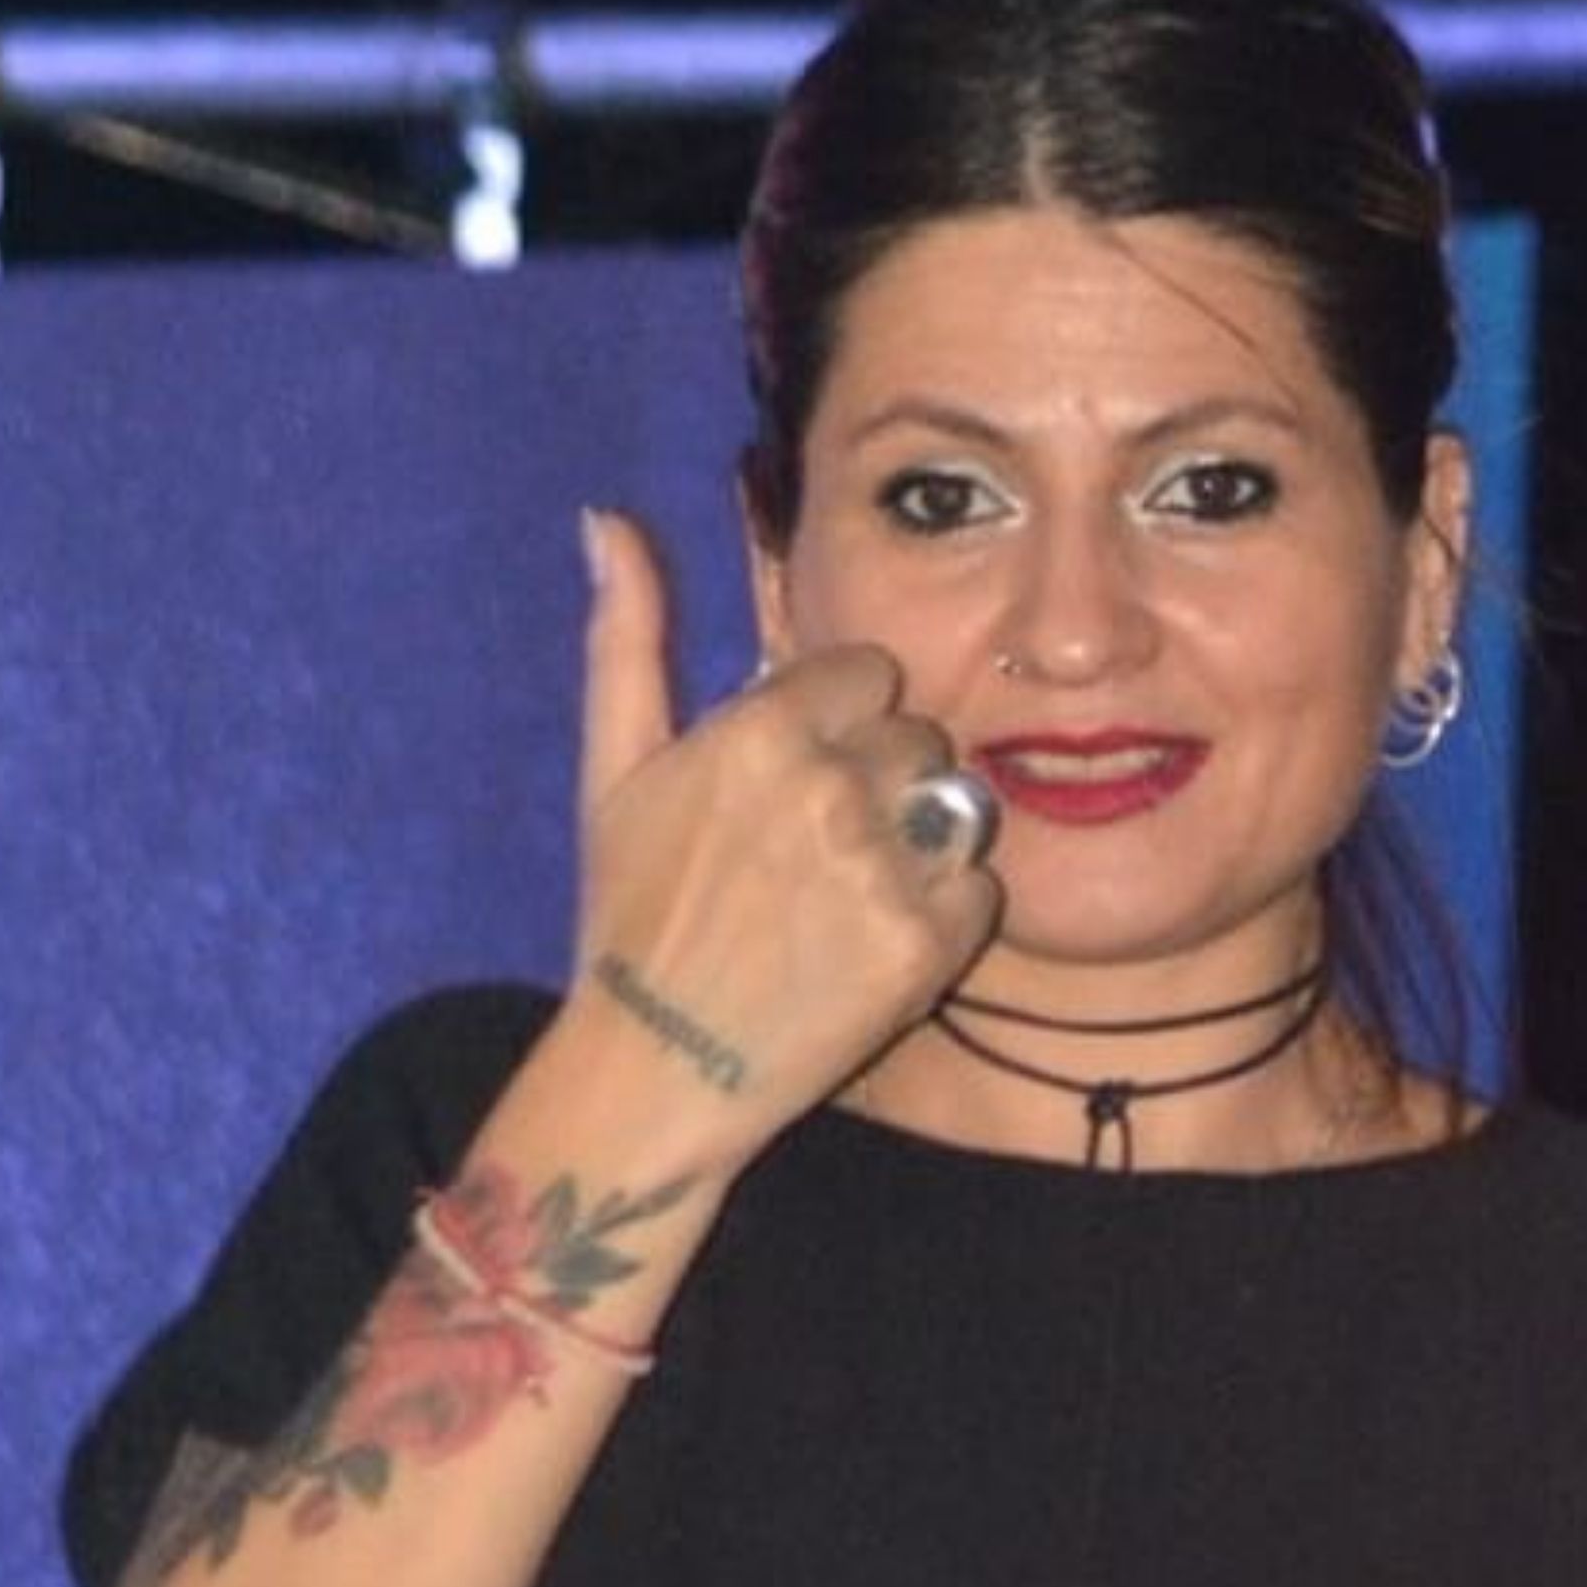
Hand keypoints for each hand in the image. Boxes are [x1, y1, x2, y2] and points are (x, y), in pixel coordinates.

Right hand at [561, 507, 1000, 1162]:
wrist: (657, 1068)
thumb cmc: (630, 917)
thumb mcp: (613, 769)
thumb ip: (626, 635)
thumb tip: (606, 518)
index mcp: (759, 728)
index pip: (869, 672)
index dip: (842, 721)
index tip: (804, 774)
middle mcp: (828, 786)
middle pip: (919, 734)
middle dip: (885, 778)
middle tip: (827, 847)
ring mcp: (882, 867)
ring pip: (958, 802)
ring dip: (924, 841)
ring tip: (859, 891)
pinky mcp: (926, 945)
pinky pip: (981, 890)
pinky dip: (946, 918)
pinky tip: (881, 944)